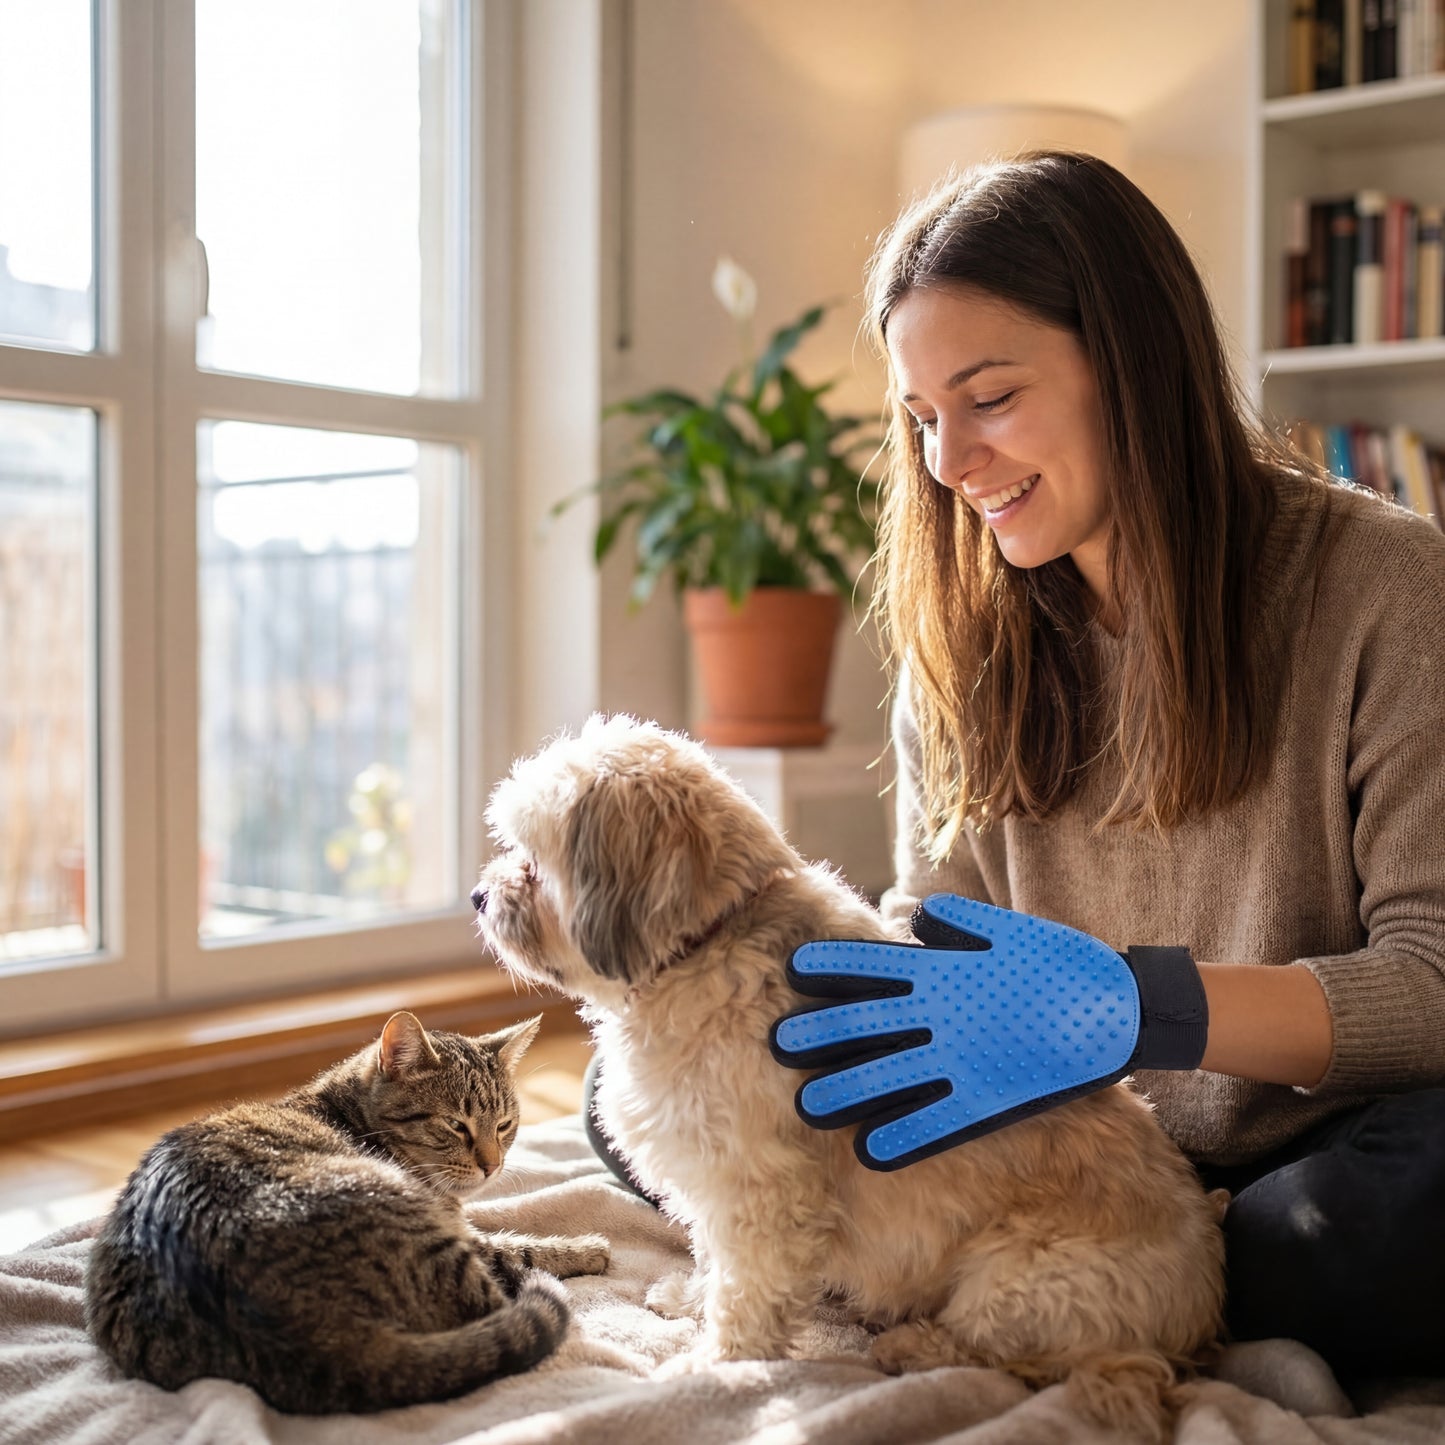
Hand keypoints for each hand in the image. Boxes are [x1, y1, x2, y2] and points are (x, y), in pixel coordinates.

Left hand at [769, 894, 1206, 1169]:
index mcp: (944, 969)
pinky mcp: (988, 1100)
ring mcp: (964, 1060)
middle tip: (772, 1042)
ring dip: (843, 1092)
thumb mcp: (1004, 929)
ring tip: (803, 1106)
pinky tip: (866, 1153)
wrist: (1119, 1010)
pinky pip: (935, 1123)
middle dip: (817, 1033)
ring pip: (887, 1078)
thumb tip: (911, 920)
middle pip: (865, 1024)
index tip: (790, 970)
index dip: (827, 967)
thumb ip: (953, 925)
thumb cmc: (1058, 962)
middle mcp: (943, 1015)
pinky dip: (900, 1138)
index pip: (870, 965)